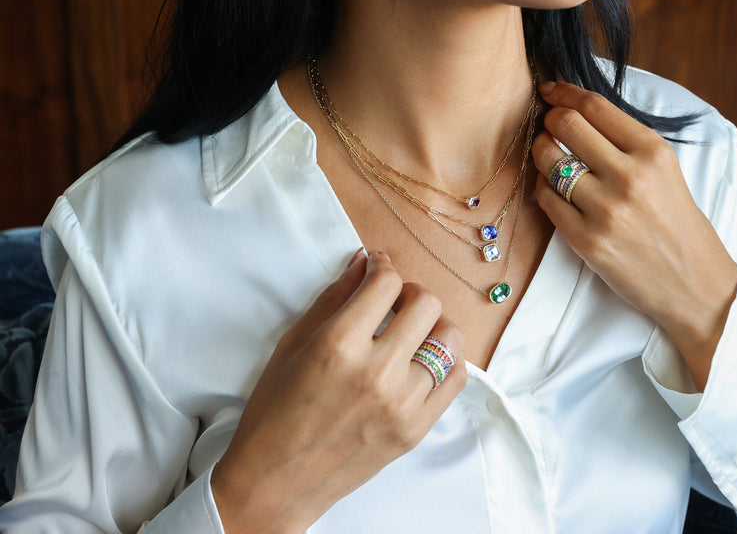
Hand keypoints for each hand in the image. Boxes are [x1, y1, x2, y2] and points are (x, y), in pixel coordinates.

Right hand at [211, 251, 465, 533]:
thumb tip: (363, 261)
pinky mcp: (416, 429)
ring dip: (432, 326)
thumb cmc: (274, 411)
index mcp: (339, 345)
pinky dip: (446, 361)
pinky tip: (424, 360)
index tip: (378, 269)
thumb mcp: (293, 345)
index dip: (383, 266)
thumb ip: (334, 299)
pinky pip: (456, 379)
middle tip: (394, 302)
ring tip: (412, 333)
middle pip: (426, 304)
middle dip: (410, 293)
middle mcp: (377, 372)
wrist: (276, 481)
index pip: (386, 283)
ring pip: (449, 339)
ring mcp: (402, 403)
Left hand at [532, 81, 736, 388]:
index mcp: (654, 152)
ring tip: (548, 157)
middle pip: (566, 125)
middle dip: (548, 119)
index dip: (564, 92)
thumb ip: (626, 141)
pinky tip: (554, 190)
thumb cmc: (678, 224)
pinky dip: (544, 189)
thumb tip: (577, 110)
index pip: (595, 107)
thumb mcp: (666, 171)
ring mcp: (606, 211)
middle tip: (546, 124)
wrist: (694, 284)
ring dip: (541, 152)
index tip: (551, 91)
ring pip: (549, 161)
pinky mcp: (587, 242)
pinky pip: (546, 200)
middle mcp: (630, 177)